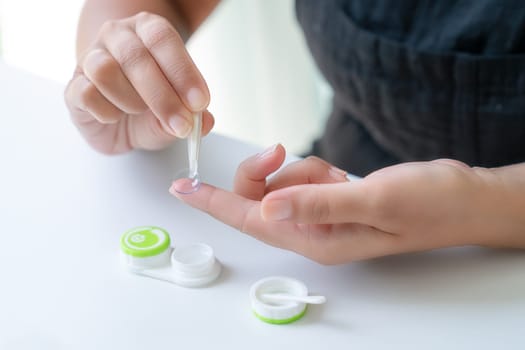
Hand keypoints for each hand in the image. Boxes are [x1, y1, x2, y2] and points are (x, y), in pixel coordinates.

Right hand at [65, 12, 213, 153]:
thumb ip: (192, 115)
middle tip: (181, 124)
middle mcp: (117, 37)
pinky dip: (107, 111)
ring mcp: (90, 59)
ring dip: (131, 100)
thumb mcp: (178, 112)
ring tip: (140, 111)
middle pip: (135, 56)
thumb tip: (204, 121)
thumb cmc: (150, 110)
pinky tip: (117, 117)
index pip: (163, 38)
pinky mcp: (73, 87)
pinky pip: (86, 93)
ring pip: (105, 70)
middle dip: (163, 96)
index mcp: (147, 30)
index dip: (183, 71)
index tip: (200, 102)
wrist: (120, 124)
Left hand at [169, 144, 514, 263]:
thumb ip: (317, 204)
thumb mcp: (373, 201)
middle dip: (266, 172)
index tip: (184, 188)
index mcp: (316, 240)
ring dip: (301, 169)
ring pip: (282, 184)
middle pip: (261, 199)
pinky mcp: (330, 199)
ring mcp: (321, 216)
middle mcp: (312, 232)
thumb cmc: (426, 205)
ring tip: (337, 175)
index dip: (214, 203)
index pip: (250, 221)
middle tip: (280, 150)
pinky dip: (314, 168)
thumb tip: (267, 208)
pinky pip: (304, 177)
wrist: (460, 197)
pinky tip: (340, 175)